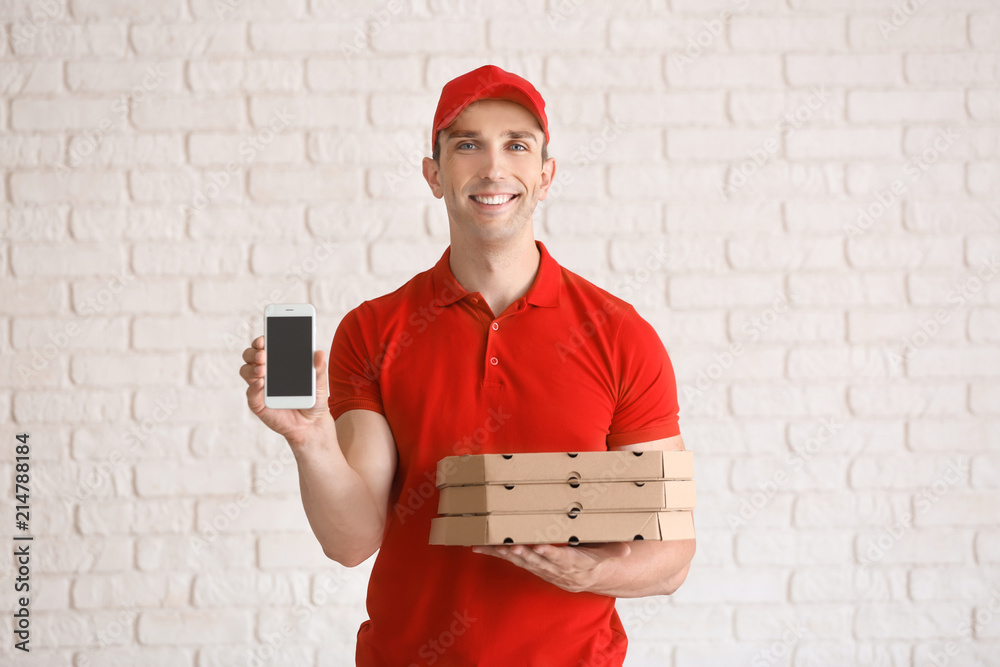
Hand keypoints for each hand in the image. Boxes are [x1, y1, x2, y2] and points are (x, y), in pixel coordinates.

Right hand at [239, 335, 333, 446]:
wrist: (312, 423)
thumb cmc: (313, 398)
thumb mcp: (320, 382)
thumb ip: (319, 368)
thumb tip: (319, 353)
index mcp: (278, 362)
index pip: (265, 346)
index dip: (262, 340)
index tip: (265, 337)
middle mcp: (266, 372)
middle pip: (251, 356)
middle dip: (254, 352)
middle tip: (264, 354)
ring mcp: (260, 387)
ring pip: (246, 371)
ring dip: (252, 368)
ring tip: (263, 368)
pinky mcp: (258, 403)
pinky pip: (251, 393)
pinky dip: (253, 387)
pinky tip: (261, 383)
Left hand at [471, 542, 630, 593]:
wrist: (595, 577)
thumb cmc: (601, 558)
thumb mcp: (612, 553)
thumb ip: (617, 549)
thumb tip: (628, 549)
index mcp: (577, 565)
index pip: (562, 559)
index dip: (551, 554)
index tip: (540, 547)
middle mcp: (559, 572)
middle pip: (539, 562)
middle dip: (525, 554)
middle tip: (512, 546)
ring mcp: (546, 571)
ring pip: (524, 562)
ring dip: (509, 555)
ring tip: (496, 546)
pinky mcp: (536, 568)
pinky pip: (516, 562)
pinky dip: (499, 554)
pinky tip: (481, 547)